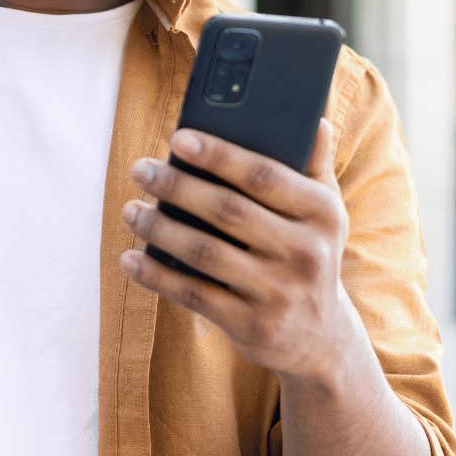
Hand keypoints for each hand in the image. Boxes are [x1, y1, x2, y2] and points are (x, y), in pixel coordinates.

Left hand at [119, 118, 357, 381]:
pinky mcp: (252, 326)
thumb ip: (315, 164)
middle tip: (140, 169)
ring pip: (205, 253)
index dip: (218, 155)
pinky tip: (130, 259)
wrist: (321, 340)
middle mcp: (305, 253)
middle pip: (227, 211)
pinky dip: (157, 276)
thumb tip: (313, 116)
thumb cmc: (311, 256)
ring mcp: (278, 292)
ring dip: (159, 229)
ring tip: (130, 210)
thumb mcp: (325, 214)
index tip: (177, 139)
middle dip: (177, 187)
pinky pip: (194, 294)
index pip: (263, 175)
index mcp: (322, 213)